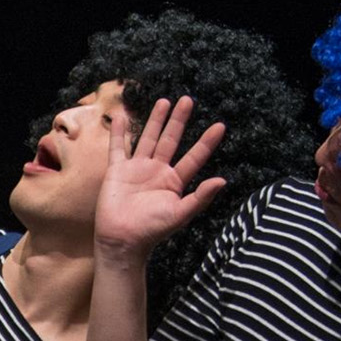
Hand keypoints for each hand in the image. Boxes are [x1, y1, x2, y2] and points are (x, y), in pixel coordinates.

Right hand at [96, 95, 229, 251]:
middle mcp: (158, 171)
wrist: (122, 239)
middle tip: (188, 100)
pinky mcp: (118, 171)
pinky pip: (118, 148)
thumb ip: (201, 198)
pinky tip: (121, 116)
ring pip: (148, 139)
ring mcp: (137, 169)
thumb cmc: (152, 230)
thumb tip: (222, 180)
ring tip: (164, 101)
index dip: (207, 142)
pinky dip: (119, 133)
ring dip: (155, 120)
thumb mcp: (180, 214)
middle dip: (179, 121)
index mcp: (174, 181)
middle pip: (171, 140)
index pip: (194, 157)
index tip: (220, 126)